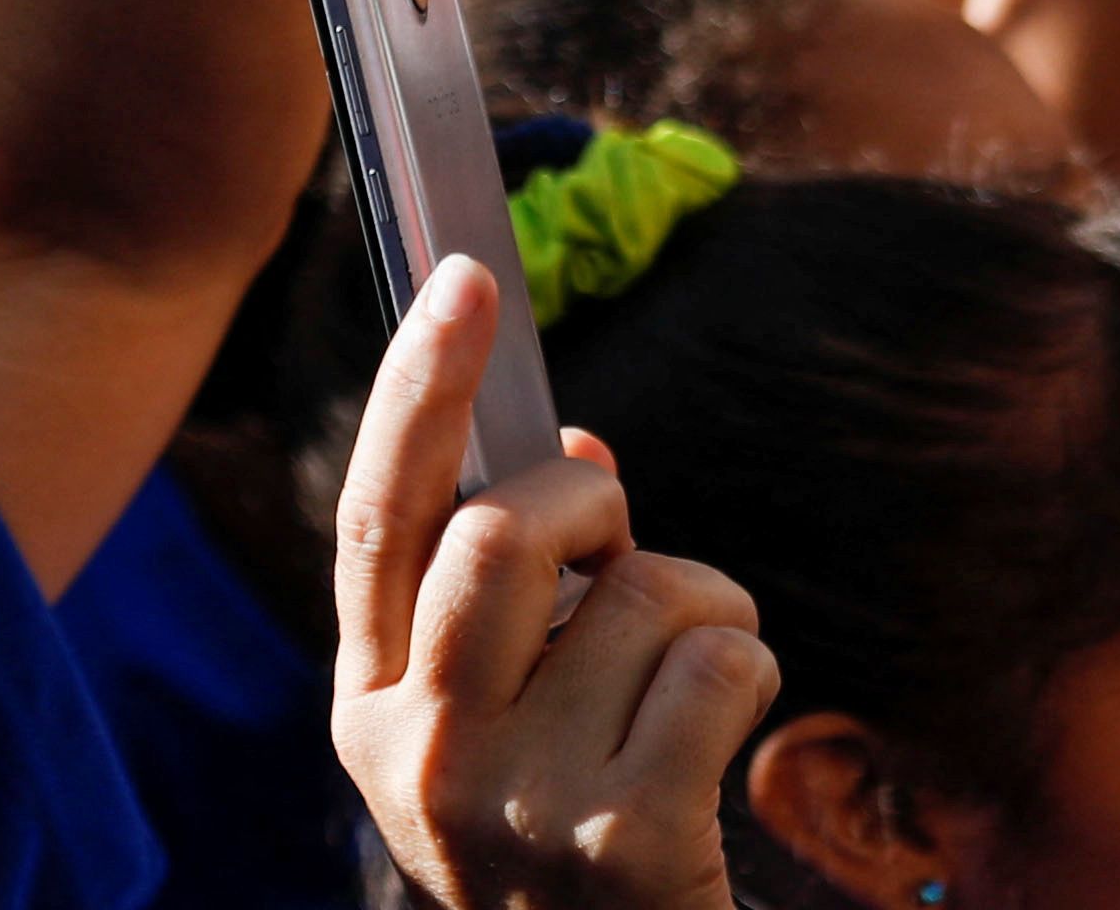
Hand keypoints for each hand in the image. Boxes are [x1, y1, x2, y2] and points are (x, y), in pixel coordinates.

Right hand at [330, 261, 775, 909]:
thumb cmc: (569, 834)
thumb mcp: (502, 720)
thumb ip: (512, 592)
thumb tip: (581, 449)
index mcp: (372, 707)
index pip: (378, 515)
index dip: (420, 385)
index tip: (466, 275)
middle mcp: (420, 757)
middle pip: (505, 527)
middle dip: (591, 505)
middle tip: (618, 550)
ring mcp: (517, 806)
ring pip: (641, 586)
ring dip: (700, 602)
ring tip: (683, 686)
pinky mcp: (625, 844)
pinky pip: (720, 657)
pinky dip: (747, 663)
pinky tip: (717, 735)